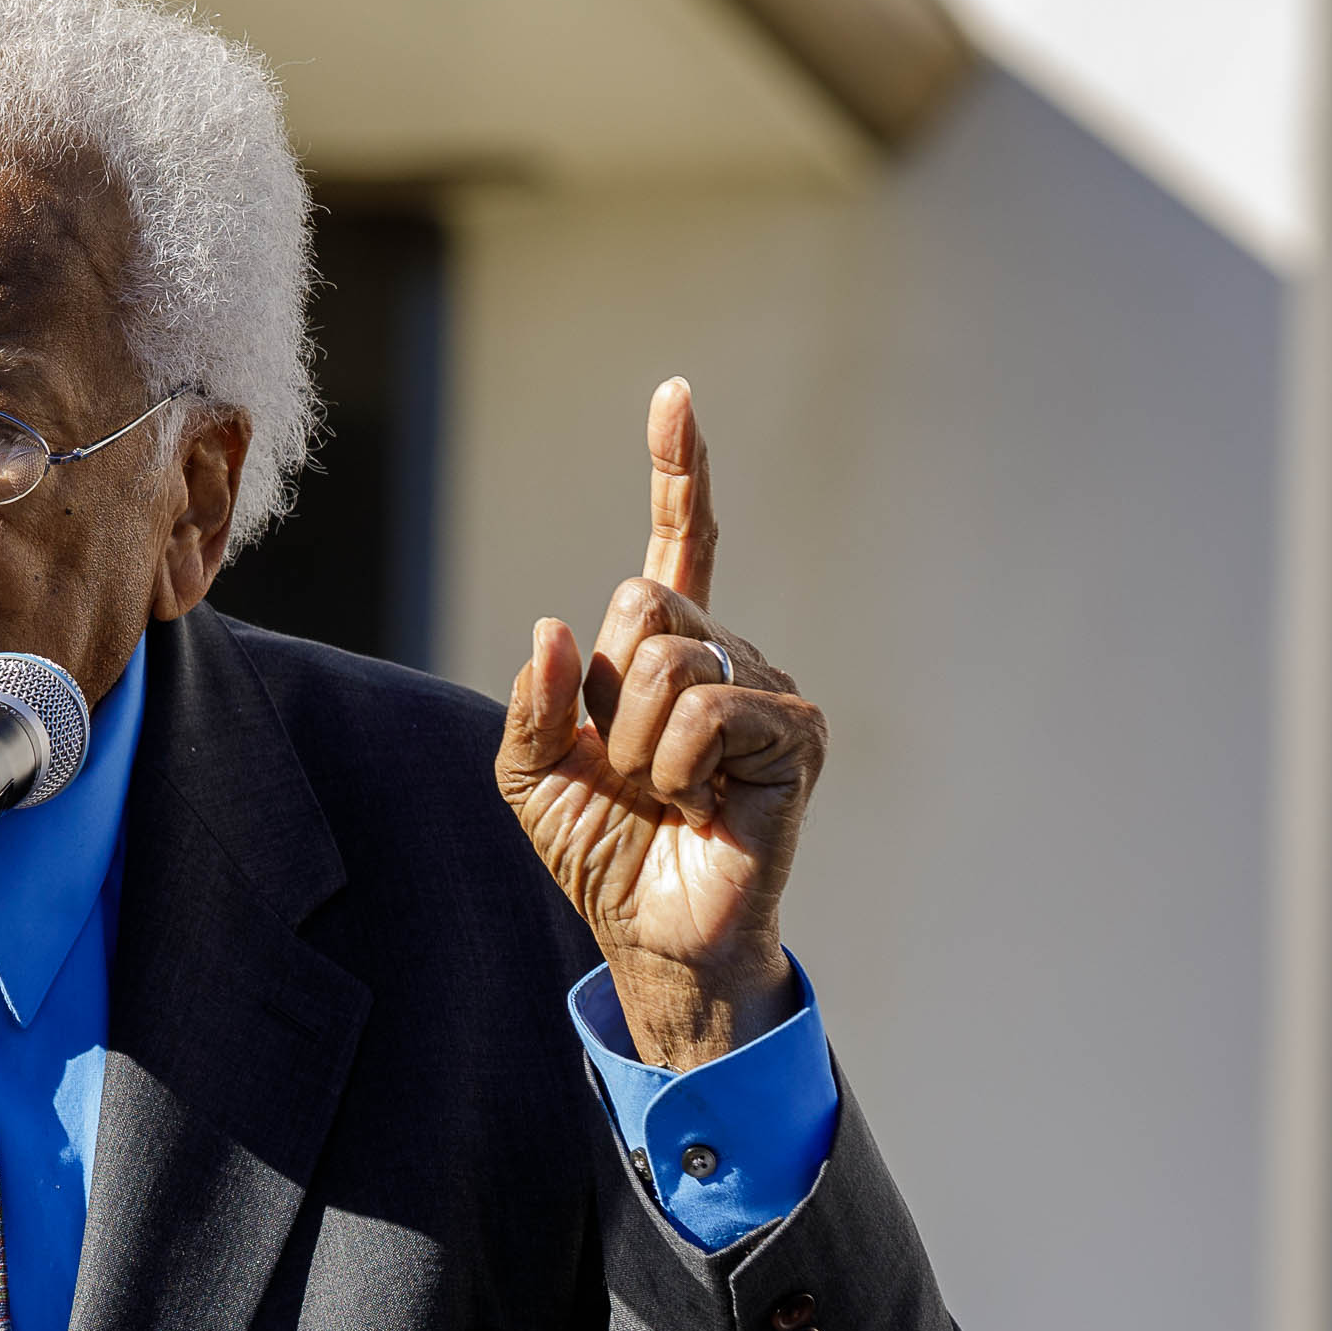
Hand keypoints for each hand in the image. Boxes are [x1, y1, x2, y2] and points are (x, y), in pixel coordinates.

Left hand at [497, 378, 823, 1069]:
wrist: (653, 934)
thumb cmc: (602, 852)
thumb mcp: (532, 775)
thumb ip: (535, 702)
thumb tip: (556, 626)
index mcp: (664, 652)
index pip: (677, 543)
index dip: (677, 471)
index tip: (674, 397)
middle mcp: (724, 653)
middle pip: (643, 603)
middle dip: (609, 697)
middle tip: (633, 768)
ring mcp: (767, 687)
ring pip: (669, 662)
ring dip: (639, 745)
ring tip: (666, 793)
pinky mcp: (799, 732)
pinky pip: (710, 711)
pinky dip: (678, 766)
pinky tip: (701, 803)